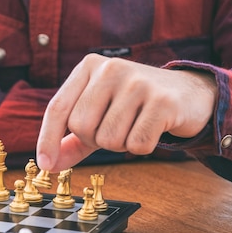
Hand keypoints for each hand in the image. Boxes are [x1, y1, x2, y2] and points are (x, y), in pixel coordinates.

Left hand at [36, 54, 217, 171]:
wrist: (187, 94)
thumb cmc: (133, 107)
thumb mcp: (98, 117)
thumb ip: (71, 140)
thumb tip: (48, 165)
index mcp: (89, 67)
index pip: (57, 108)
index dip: (47, 139)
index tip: (44, 164)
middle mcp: (111, 68)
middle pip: (81, 127)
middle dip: (95, 140)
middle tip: (116, 128)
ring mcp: (138, 82)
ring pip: (108, 139)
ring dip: (121, 144)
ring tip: (135, 125)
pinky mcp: (163, 101)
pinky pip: (137, 144)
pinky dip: (142, 147)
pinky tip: (153, 128)